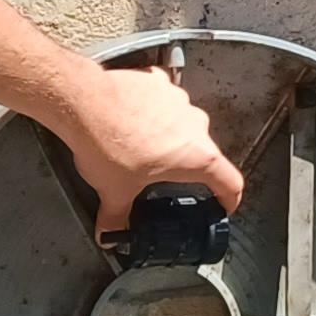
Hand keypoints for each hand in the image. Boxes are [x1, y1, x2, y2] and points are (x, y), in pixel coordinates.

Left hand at [51, 59, 244, 235]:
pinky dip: (153, 112)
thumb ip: (116, 216)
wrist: (85, 102)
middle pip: (204, 153)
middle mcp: (195, 126)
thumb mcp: (114, 191)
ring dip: (170, 137)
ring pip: (184, 125)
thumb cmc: (108, 141)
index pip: (230, 182)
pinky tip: (133, 121)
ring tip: (142, 148)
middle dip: (186, 167)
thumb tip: (110, 231)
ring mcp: (179, 101)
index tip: (225, 204)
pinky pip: (164, 101)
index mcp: (197, 157)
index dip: (230, 199)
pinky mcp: (160, 84)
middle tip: (165, 177)